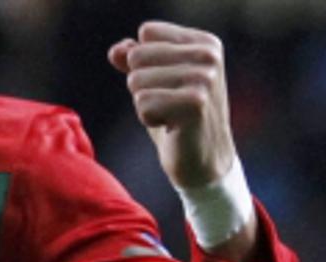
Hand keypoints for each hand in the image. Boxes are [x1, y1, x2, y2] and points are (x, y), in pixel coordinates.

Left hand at [108, 21, 234, 189]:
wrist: (204, 163)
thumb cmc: (176, 120)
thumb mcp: (154, 83)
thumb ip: (135, 60)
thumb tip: (116, 51)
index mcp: (204, 43)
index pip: (147, 33)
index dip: (144, 64)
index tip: (168, 85)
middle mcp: (208, 55)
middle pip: (137, 57)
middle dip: (141, 86)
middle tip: (168, 105)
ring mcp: (204, 78)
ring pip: (137, 81)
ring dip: (145, 105)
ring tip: (170, 116)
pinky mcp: (195, 103)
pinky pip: (142, 103)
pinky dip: (149, 119)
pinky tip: (172, 127)